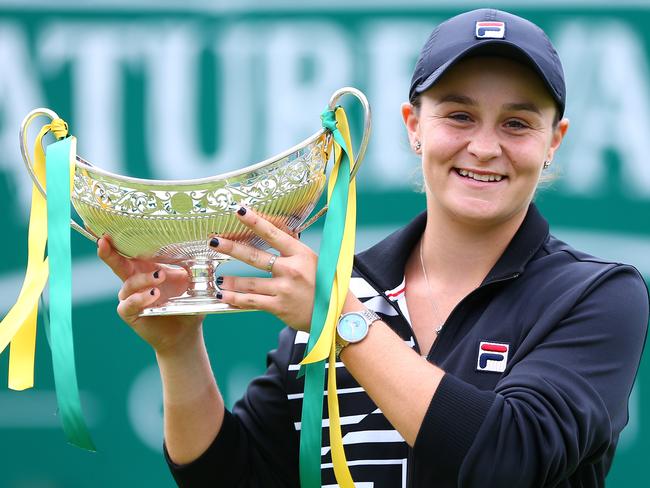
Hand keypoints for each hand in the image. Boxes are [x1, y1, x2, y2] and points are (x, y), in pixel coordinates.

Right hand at [97, 236, 203, 354]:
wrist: (185, 330)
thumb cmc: (185, 302)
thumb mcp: (190, 280)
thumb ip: (192, 264)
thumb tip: (205, 245)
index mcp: (146, 268)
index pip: (130, 251)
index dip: (117, 240)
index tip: (108, 228)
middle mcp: (134, 280)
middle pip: (117, 264)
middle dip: (109, 253)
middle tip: (105, 242)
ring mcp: (130, 297)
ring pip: (128, 284)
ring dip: (143, 279)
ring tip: (160, 276)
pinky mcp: (129, 313)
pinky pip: (128, 304)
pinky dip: (139, 299)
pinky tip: (152, 295)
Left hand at [210, 206, 317, 331]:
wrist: (336, 314)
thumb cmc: (325, 284)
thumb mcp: (312, 259)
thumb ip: (292, 246)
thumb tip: (274, 226)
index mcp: (301, 254)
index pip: (274, 234)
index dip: (256, 221)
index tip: (240, 211)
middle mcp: (292, 270)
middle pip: (255, 257)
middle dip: (232, 248)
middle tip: (214, 242)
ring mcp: (284, 289)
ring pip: (250, 282)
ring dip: (231, 280)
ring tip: (218, 278)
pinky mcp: (279, 307)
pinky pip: (252, 302)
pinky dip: (236, 299)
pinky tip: (224, 296)